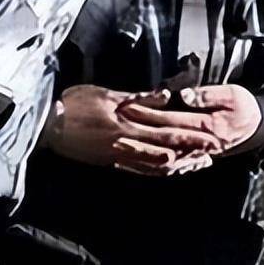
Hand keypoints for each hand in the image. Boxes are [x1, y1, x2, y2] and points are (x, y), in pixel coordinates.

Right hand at [40, 84, 221, 175]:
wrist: (49, 126)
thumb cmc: (74, 104)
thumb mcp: (106, 93)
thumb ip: (138, 97)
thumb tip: (166, 95)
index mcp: (127, 124)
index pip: (167, 130)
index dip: (191, 134)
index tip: (210, 134)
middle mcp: (127, 144)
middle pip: (167, 150)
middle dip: (192, 151)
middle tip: (214, 152)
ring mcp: (119, 157)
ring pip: (156, 165)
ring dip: (180, 164)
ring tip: (199, 163)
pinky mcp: (111, 163)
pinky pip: (140, 170)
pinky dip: (159, 171)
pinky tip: (169, 170)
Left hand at [115, 84, 261, 156]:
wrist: (256, 125)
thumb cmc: (243, 107)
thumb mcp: (231, 95)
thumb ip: (207, 96)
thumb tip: (184, 96)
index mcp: (206, 127)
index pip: (172, 121)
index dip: (149, 115)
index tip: (129, 109)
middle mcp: (198, 145)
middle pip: (162, 144)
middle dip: (137, 142)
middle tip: (114, 138)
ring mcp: (194, 153)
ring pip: (163, 161)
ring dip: (140, 159)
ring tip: (117, 156)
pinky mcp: (190, 156)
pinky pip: (168, 166)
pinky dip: (150, 167)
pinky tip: (134, 166)